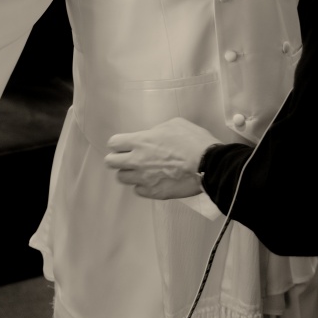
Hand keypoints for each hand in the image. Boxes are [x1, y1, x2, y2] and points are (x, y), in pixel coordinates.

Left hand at [105, 117, 221, 199]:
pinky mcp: (154, 193)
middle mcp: (137, 161)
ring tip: (142, 171)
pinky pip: (139, 191)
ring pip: (122, 178)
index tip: (125, 145)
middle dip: (117, 160)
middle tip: (128, 159)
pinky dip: (143, 186)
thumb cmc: (193, 141)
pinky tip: (154, 180)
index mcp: (140, 141)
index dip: (118, 144)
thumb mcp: (174, 124)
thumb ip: (157, 131)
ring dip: (130, 173)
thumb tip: (152, 136)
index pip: (113, 143)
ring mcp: (144, 179)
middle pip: (111, 163)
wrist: (207, 164)